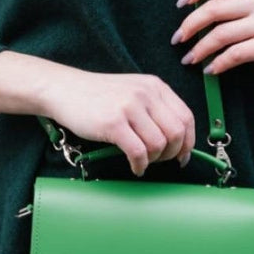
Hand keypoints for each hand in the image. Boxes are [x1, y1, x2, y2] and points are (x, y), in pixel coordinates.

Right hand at [43, 69, 195, 176]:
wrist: (64, 89)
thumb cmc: (98, 96)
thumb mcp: (133, 91)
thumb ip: (155, 108)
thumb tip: (177, 141)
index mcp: (155, 86)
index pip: (186, 117)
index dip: (189, 141)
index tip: (183, 156)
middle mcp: (146, 94)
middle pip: (177, 133)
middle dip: (172, 153)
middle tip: (160, 161)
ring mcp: (129, 107)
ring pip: (159, 144)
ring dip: (154, 160)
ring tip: (143, 162)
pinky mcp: (113, 123)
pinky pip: (138, 152)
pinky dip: (140, 165)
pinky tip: (134, 167)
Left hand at [171, 0, 253, 79]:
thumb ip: (231, 1)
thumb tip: (193, 2)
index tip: (182, 3)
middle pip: (214, 8)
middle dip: (190, 25)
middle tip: (178, 39)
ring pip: (221, 34)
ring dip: (200, 49)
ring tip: (189, 59)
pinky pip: (236, 54)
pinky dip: (218, 63)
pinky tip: (210, 69)